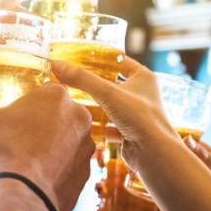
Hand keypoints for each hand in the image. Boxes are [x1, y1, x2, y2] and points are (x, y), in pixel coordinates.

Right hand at [0, 84, 94, 210]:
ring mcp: (86, 146)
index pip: (43, 93)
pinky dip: (56, 170)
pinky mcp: (87, 172)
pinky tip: (37, 178)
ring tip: (26, 161)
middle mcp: (79, 117)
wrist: (23, 195)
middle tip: (18, 141)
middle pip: (57, 116)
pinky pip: (69, 166)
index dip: (26, 106)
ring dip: (51, 148)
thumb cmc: (3, 151)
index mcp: (57, 96)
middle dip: (41, 126)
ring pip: (66, 141)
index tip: (13, 120)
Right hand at [52, 57, 178, 168]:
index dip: (98, 58)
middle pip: (110, 84)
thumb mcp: (108, 93)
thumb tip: (56, 65)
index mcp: (142, 77)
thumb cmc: (140, 117)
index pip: (118, 60)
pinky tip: (81, 123)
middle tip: (69, 79)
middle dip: (91, 84)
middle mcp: (141, 94)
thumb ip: (82, 79)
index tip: (78, 57)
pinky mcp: (129, 132)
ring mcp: (135, 114)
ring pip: (108, 105)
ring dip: (91, 105)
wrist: (154, 153)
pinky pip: (108, 125)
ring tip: (70, 100)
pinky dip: (95, 125)